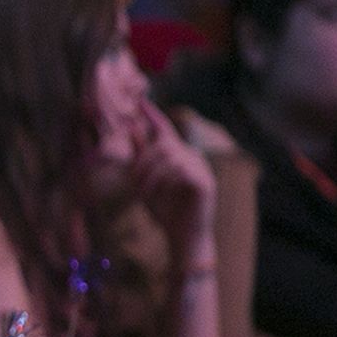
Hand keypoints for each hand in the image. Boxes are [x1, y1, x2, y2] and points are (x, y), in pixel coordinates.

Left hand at [132, 98, 216, 254]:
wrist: (180, 236)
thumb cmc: (164, 209)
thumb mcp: (145, 181)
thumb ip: (140, 157)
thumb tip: (131, 129)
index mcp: (177, 154)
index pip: (164, 129)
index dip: (152, 115)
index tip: (139, 100)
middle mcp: (191, 156)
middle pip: (162, 144)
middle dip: (142, 162)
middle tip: (133, 183)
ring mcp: (201, 168)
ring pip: (169, 157)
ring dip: (150, 176)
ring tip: (144, 194)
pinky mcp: (205, 182)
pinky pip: (180, 171)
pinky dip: (163, 182)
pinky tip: (159, 196)